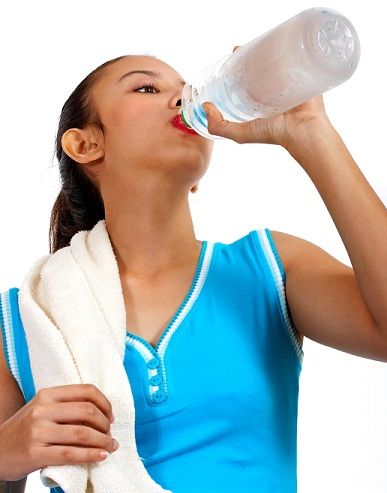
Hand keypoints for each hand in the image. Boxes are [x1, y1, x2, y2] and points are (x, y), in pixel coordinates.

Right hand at [0, 384, 116, 480]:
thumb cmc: (26, 429)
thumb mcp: (43, 409)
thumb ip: (67, 406)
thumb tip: (102, 413)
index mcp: (48, 395)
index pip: (86, 391)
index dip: (105, 403)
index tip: (111, 415)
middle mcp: (43, 410)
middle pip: (87, 410)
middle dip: (105, 423)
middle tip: (110, 434)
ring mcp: (38, 431)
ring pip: (82, 433)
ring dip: (103, 441)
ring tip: (111, 446)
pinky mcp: (35, 453)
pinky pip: (70, 454)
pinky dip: (90, 455)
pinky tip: (101, 456)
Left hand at [202, 45, 331, 147]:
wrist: (303, 130)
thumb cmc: (274, 134)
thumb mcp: (240, 134)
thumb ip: (219, 126)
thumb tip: (205, 106)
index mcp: (259, 102)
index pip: (244, 80)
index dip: (235, 70)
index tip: (227, 60)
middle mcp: (272, 90)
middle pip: (258, 67)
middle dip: (248, 56)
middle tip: (240, 50)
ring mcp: (287, 80)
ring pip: (274, 60)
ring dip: (265, 49)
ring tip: (255, 42)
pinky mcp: (302, 73)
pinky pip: (293, 56)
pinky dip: (286, 47)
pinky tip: (276, 40)